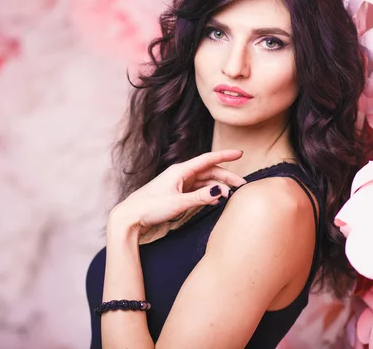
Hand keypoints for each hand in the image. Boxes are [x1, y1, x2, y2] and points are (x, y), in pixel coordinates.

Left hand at [108, 150, 246, 237]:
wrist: (130, 217)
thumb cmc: (150, 207)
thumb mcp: (178, 203)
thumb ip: (200, 197)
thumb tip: (220, 191)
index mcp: (181, 170)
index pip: (208, 159)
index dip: (225, 156)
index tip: (240, 154)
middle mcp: (181, 174)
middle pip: (209, 171)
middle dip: (226, 177)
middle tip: (241, 185)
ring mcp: (180, 183)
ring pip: (205, 181)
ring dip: (218, 186)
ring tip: (231, 195)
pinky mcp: (178, 192)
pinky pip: (198, 189)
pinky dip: (209, 192)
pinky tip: (217, 198)